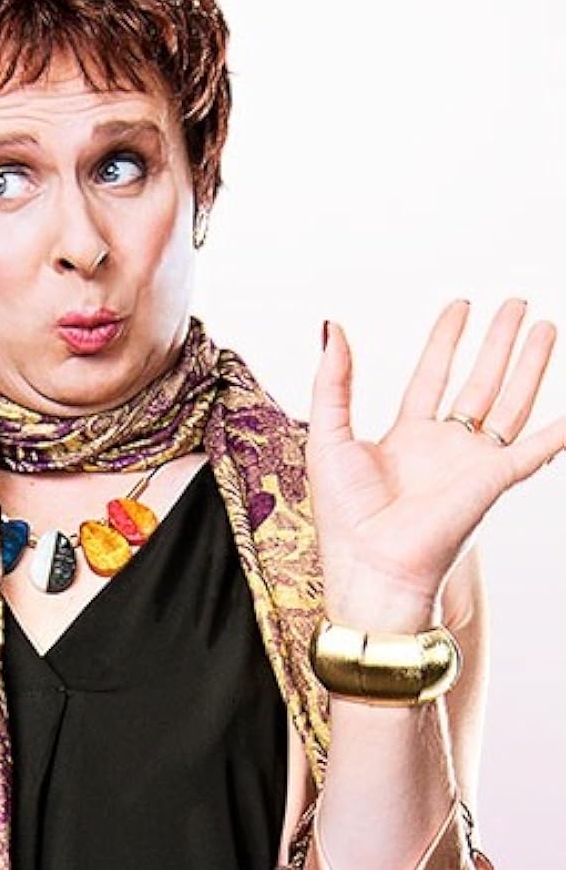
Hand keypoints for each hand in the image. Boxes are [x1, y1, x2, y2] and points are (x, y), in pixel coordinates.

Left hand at [306, 298, 563, 625]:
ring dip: (529, 365)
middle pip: (480, 383)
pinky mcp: (492, 481)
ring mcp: (472, 464)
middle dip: (499, 343)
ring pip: (510, 403)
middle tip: (518, 305)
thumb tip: (333, 327)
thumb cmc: (343, 514)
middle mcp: (445, 448)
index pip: (432, 376)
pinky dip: (558, 432)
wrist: (369, 563)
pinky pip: (535, 450)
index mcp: (407, 438)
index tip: (460, 306)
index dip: (446, 340)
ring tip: (546, 327)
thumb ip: (333, 381)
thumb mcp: (328, 434)